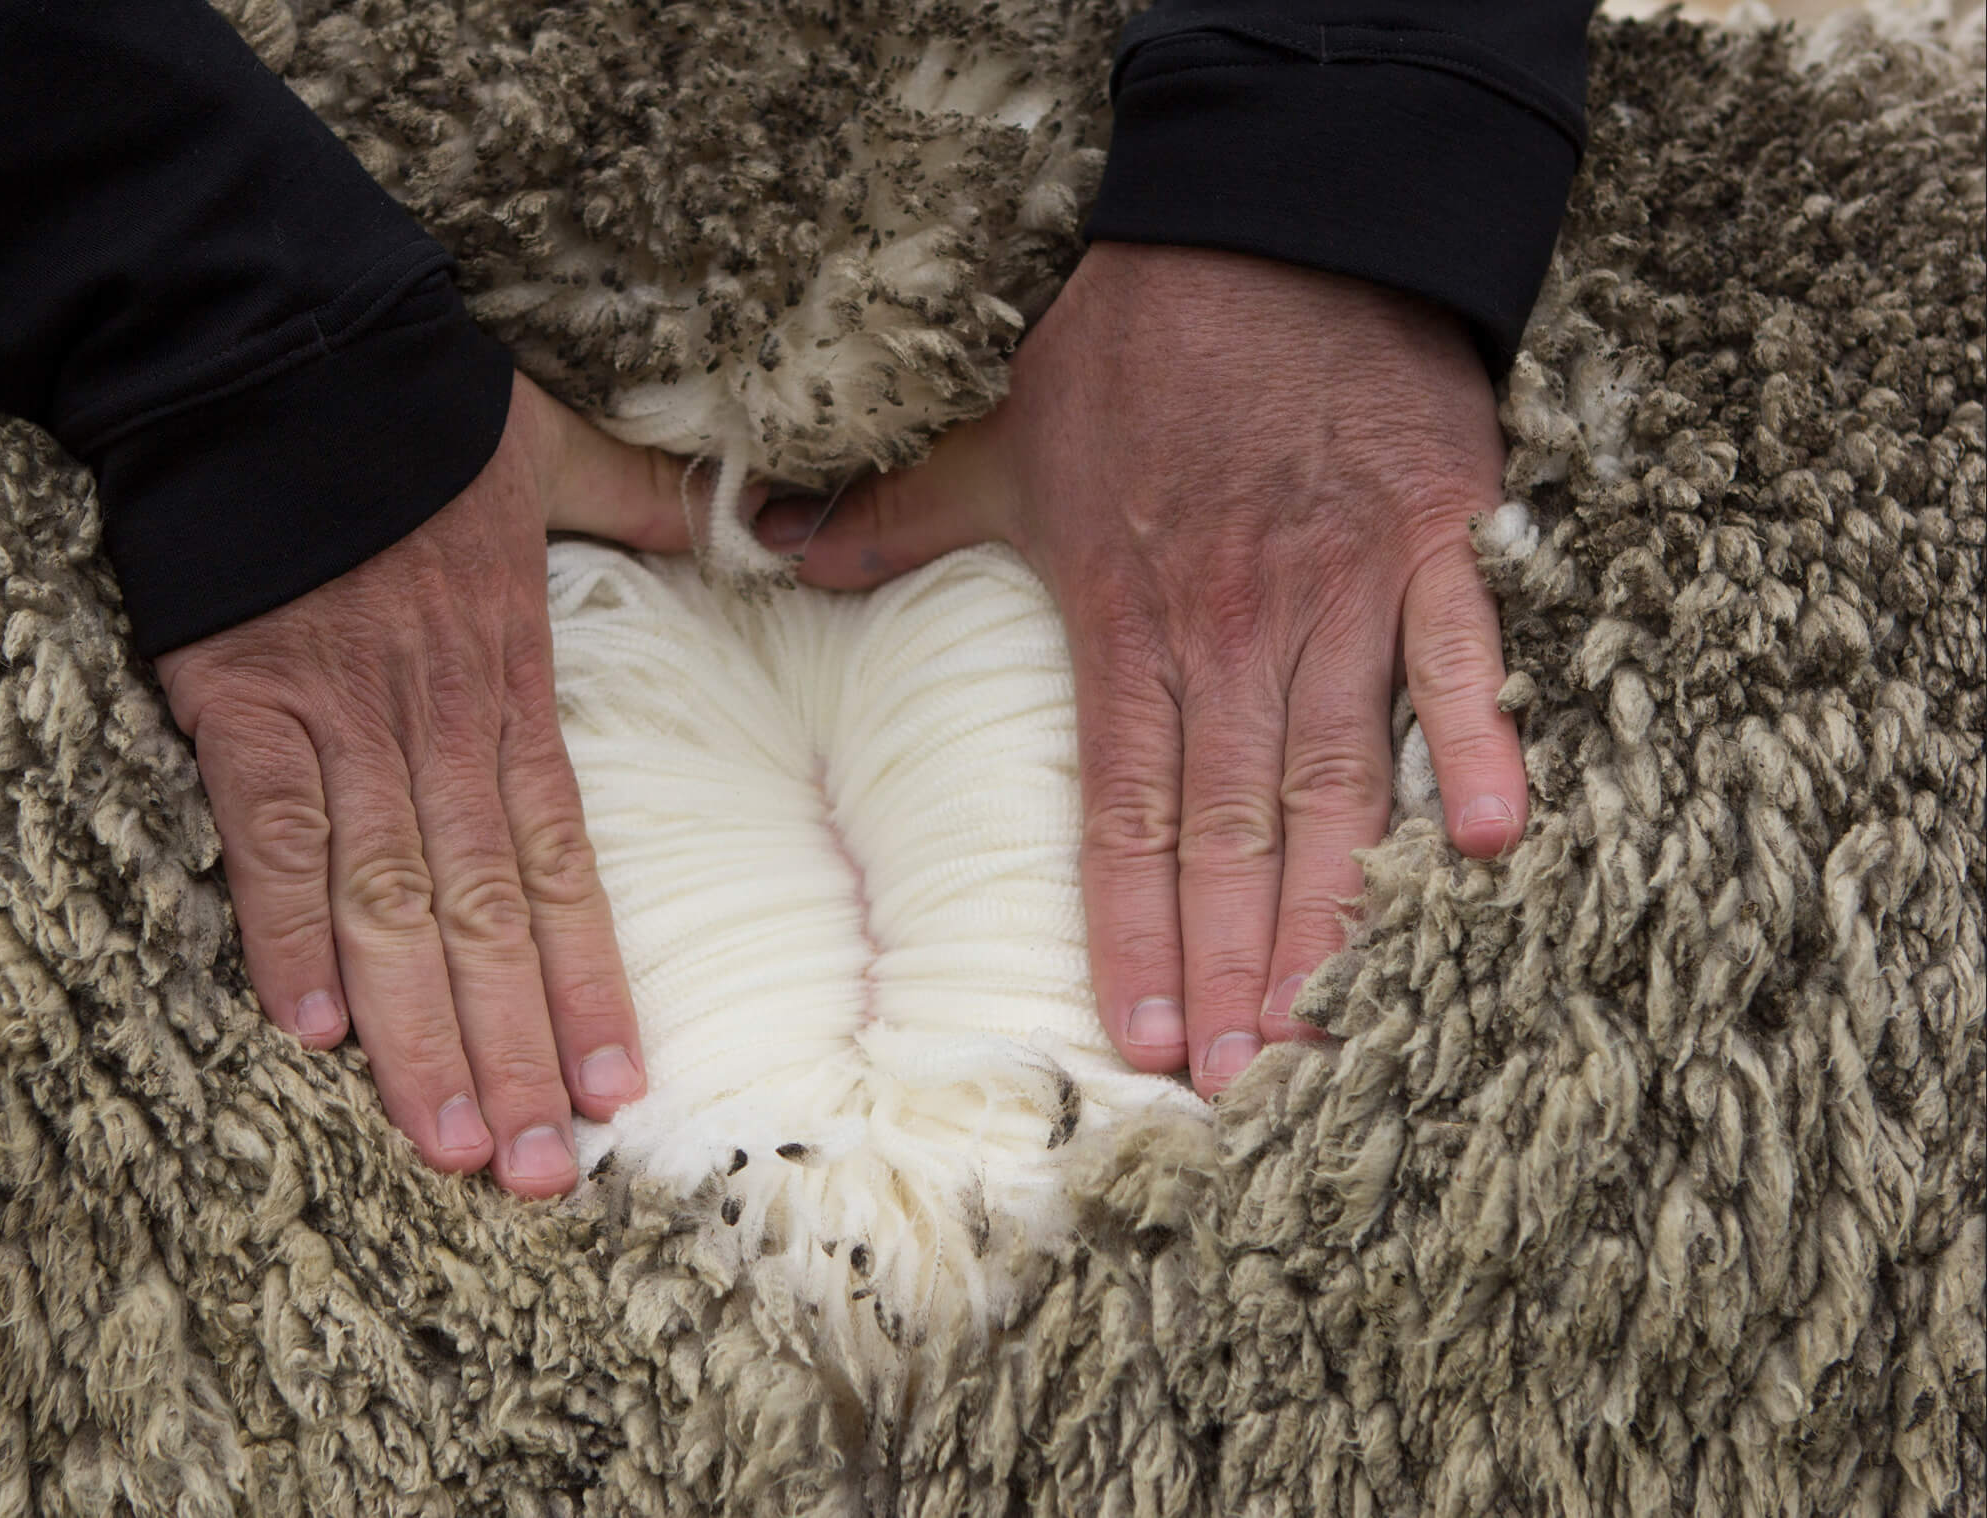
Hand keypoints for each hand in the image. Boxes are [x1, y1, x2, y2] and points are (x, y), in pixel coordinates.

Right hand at [157, 375, 707, 1190]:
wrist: (272, 348)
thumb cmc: (420, 412)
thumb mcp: (558, 452)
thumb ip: (652, 502)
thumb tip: (757, 517)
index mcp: (517, 679)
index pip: (564, 859)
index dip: (591, 977)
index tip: (617, 1084)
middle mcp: (438, 722)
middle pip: (482, 914)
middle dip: (511, 1048)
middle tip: (535, 1172)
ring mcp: (338, 720)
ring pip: (387, 902)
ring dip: (417, 1030)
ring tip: (448, 1142)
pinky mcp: (238, 707)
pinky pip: (266, 838)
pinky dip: (284, 930)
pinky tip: (312, 1031)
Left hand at [755, 244, 1527, 1096]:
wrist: (1270, 224)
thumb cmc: (1134, 346)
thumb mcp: (998, 435)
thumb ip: (897, 518)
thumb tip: (778, 548)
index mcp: (1125, 618)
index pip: (1125, 814)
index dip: (1131, 933)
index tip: (1139, 1039)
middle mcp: (1231, 628)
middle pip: (1229, 830)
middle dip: (1231, 966)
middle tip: (1240, 1081)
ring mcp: (1339, 590)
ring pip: (1334, 781)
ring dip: (1332, 912)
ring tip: (1325, 1025)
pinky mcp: (1431, 542)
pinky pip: (1460, 662)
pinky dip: (1478, 747)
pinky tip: (1485, 847)